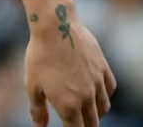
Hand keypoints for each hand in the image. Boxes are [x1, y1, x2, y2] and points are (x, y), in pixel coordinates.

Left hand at [25, 8, 116, 126]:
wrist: (56, 26)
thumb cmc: (40, 55)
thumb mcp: (32, 84)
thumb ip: (37, 110)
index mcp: (68, 104)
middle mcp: (87, 97)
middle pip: (92, 124)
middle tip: (77, 124)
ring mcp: (98, 82)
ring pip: (103, 108)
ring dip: (96, 114)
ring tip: (87, 113)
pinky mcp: (104, 68)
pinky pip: (110, 89)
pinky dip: (105, 96)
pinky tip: (96, 94)